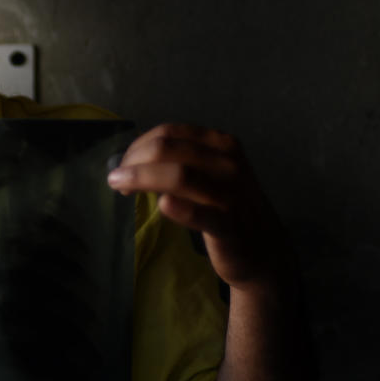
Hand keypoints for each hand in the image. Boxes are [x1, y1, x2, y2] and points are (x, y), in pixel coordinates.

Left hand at [106, 123, 289, 289]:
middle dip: (133, 160)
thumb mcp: (211, 172)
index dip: (138, 145)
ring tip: (122, 188)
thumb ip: (180, 159)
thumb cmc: (227, 206)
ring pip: (179, 176)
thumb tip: (133, 156)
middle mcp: (228, 162)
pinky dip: (179, 207)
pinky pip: (200, 212)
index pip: (170, 132)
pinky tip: (163, 205)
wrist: (263, 248)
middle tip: (116, 177)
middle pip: (168, 149)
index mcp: (221, 144)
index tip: (123, 163)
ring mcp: (230, 193)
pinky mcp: (229, 225)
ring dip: (141, 179)